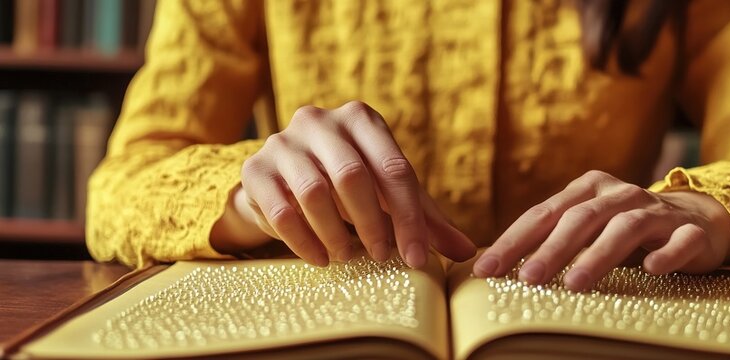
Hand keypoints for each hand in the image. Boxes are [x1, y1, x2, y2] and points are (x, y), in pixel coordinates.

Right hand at [216, 101, 474, 267]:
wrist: (283, 180)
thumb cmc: (349, 187)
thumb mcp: (389, 196)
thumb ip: (426, 220)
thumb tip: (469, 252)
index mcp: (361, 119)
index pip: (394, 169)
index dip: (409, 219)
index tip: (416, 257)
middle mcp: (320, 121)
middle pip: (353, 176)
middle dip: (372, 224)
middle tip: (381, 256)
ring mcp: (282, 142)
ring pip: (314, 193)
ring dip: (336, 234)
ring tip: (347, 256)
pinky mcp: (255, 168)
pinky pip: (281, 211)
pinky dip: (304, 242)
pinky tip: (321, 258)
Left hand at [472, 170, 729, 290]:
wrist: (698, 219)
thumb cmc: (626, 227)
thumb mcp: (587, 226)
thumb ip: (551, 237)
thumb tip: (496, 264)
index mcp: (588, 190)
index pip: (544, 214)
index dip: (514, 241)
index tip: (487, 269)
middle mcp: (620, 195)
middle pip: (581, 219)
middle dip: (552, 249)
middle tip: (528, 278)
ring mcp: (657, 211)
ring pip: (625, 228)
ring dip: (599, 254)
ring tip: (576, 283)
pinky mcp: (690, 232)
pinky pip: (680, 241)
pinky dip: (667, 253)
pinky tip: (652, 269)